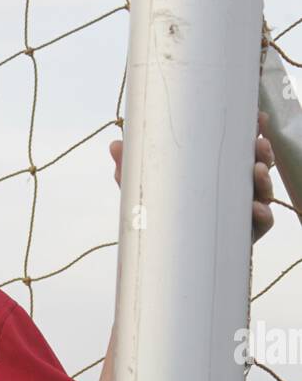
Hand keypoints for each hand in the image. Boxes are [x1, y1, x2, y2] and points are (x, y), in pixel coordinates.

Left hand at [108, 110, 275, 242]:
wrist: (166, 261)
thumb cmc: (161, 219)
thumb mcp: (146, 192)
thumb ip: (131, 170)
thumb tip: (115, 145)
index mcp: (216, 172)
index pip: (239, 147)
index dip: (251, 131)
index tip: (256, 119)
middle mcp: (233, 189)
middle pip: (257, 164)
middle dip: (261, 152)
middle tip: (258, 143)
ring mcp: (242, 212)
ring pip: (263, 190)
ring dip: (264, 179)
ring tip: (256, 171)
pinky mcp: (245, 236)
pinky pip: (262, 223)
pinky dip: (262, 215)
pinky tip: (256, 209)